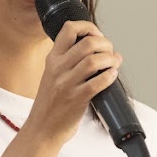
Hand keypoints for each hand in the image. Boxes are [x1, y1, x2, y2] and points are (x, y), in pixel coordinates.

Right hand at [22, 21, 120, 145]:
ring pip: (94, 61)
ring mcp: (66, 84)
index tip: (97, 35)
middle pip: (87, 43)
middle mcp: (58, 69)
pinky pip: (98, 82)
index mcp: (52, 59)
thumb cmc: (50, 104)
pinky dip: (110, 76)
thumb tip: (96, 48)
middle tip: (110, 51)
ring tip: (114, 63)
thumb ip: (68, 61)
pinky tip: (112, 75)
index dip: (89, 27)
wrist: (42, 129)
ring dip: (110, 59)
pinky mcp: (76, 99)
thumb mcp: (52, 75)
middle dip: (105, 44)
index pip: (69, 29)